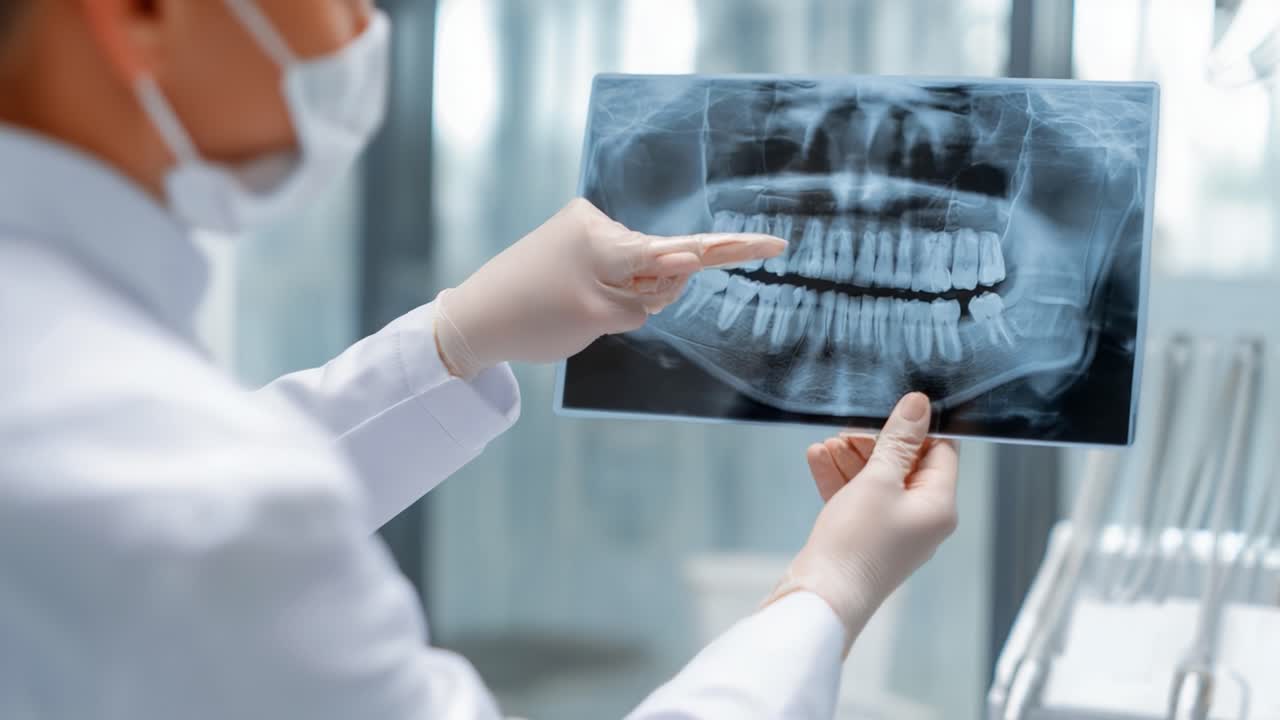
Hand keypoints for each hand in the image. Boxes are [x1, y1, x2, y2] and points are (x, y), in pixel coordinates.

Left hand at [433, 198, 786, 377]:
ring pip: (636, 268)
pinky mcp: (572, 236)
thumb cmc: (534, 321)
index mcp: (608, 242)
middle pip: (659, 263)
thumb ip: (647, 295)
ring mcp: (583, 226)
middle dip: (648, 292)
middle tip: (601, 314)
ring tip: (578, 309)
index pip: (684, 249)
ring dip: (624, 293)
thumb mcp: (600, 317)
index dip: (734, 250)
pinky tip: (573, 299)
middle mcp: (598, 223)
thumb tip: (676, 268)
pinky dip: (608, 286)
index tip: (777, 244)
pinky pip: (614, 265)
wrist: (474, 318)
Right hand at [764, 392, 958, 652]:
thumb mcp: (878, 480)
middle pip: (906, 464)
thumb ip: (898, 440)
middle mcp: (922, 519)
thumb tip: (919, 404)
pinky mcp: (864, 537)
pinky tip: (817, 458)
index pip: (941, 452)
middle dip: (874, 443)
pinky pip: (857, 498)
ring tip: (826, 443)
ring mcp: (892, 530)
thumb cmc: (856, 543)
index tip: (889, 408)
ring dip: (851, 458)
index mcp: (939, 505)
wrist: (821, 598)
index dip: (917, 428)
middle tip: (847, 427)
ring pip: (877, 480)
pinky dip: (839, 479)